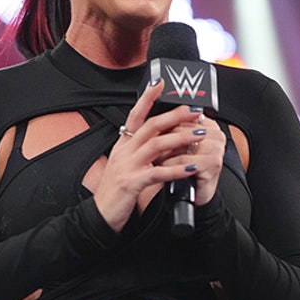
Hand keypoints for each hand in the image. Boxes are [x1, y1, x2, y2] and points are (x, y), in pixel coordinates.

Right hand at [94, 80, 224, 230]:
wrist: (100, 215)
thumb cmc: (116, 192)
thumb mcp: (127, 165)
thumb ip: (142, 152)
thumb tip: (164, 140)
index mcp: (123, 145)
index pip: (135, 115)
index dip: (147, 98)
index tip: (161, 84)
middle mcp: (124, 151)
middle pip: (151, 126)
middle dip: (175, 116)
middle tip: (195, 111)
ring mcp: (127, 166)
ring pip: (156, 145)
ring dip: (180, 138)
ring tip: (199, 135)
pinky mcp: (132, 183)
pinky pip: (157, 173)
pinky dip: (176, 170)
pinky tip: (190, 168)